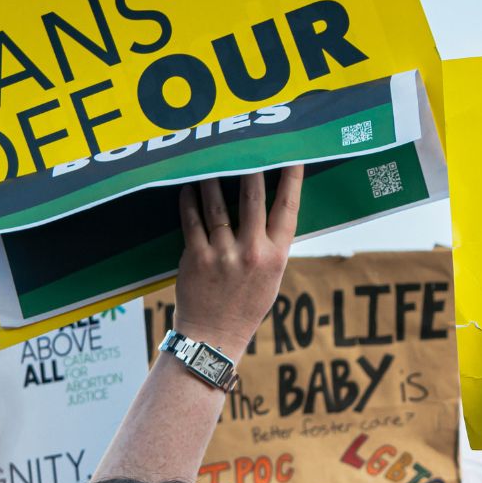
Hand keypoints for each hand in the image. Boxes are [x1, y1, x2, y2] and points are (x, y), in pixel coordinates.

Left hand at [173, 168, 302, 355]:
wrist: (214, 337)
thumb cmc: (245, 306)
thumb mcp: (272, 278)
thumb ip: (271, 246)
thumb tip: (269, 210)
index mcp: (276, 256)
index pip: (288, 208)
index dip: (292, 179)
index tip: (292, 156)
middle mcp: (252, 252)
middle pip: (253, 198)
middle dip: (250, 167)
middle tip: (246, 145)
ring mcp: (222, 254)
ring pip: (217, 204)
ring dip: (213, 179)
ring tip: (210, 161)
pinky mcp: (195, 257)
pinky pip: (192, 220)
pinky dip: (190, 200)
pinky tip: (189, 187)